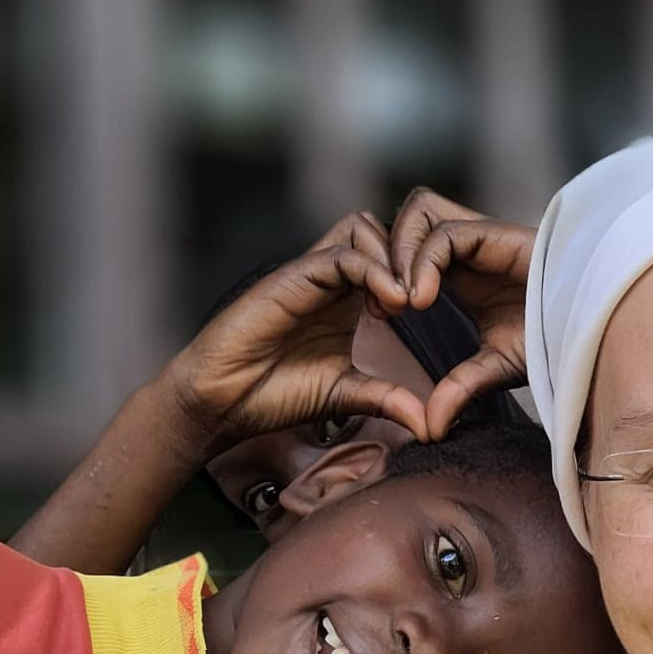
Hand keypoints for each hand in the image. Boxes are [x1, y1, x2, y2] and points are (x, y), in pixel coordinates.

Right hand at [161, 212, 424, 455]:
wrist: (222, 401)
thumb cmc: (274, 395)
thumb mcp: (345, 396)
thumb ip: (387, 400)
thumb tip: (431, 425)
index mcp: (347, 302)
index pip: (390, 261)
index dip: (418, 277)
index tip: (428, 315)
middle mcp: (331, 281)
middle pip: (381, 232)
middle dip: (411, 258)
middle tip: (422, 302)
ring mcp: (310, 276)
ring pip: (362, 229)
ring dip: (393, 260)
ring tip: (405, 304)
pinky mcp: (292, 278)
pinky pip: (340, 255)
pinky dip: (372, 272)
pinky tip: (389, 305)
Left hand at [387, 186, 534, 435]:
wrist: (592, 329)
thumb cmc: (554, 344)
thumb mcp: (493, 370)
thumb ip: (458, 390)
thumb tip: (429, 429)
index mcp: (459, 273)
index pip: (404, 249)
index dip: (383, 274)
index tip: (377, 317)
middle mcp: (465, 248)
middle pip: (404, 221)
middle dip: (383, 257)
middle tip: (382, 307)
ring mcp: (480, 236)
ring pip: (416, 213)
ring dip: (400, 254)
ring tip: (402, 302)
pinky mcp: (494, 233)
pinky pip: (442, 233)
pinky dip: (422, 262)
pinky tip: (422, 300)